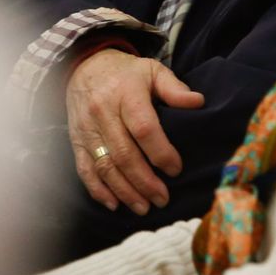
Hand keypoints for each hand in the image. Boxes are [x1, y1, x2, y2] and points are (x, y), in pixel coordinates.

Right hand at [65, 50, 203, 213]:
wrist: (84, 67)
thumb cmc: (126, 73)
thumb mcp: (152, 70)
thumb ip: (174, 88)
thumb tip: (199, 102)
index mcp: (126, 93)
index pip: (144, 128)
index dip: (161, 152)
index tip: (176, 170)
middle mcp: (103, 112)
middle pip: (124, 153)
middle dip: (145, 182)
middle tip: (163, 199)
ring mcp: (87, 128)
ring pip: (105, 166)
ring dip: (124, 191)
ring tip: (144, 207)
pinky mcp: (76, 140)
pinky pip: (85, 169)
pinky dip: (98, 190)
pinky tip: (114, 204)